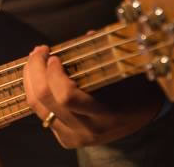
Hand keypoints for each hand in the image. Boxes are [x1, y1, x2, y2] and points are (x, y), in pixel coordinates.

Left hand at [23, 45, 163, 147]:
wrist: (143, 118)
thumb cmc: (134, 88)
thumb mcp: (123, 71)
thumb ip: (103, 54)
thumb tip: (86, 35)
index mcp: (104, 114)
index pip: (67, 97)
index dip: (54, 74)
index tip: (55, 55)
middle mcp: (86, 129)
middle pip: (45, 101)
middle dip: (35, 70)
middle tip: (40, 51)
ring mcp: (74, 137)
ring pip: (38, 109)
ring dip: (30, 80)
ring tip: (35, 60)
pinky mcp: (66, 139)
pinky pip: (42, 114)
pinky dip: (35, 92)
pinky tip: (39, 76)